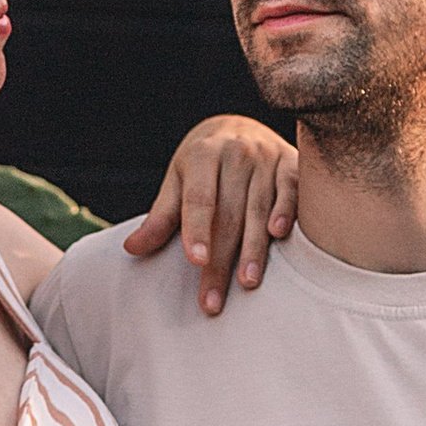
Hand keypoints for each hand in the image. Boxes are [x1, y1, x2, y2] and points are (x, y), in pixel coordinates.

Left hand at [122, 114, 294, 314]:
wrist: (240, 126)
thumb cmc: (203, 163)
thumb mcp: (178, 179)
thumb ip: (161, 215)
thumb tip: (133, 248)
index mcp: (203, 154)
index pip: (199, 198)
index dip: (197, 230)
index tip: (196, 261)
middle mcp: (237, 152)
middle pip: (229, 213)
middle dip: (221, 260)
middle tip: (213, 300)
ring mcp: (267, 157)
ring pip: (260, 208)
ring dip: (254, 248)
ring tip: (246, 282)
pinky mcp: (291, 164)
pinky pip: (292, 190)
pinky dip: (287, 211)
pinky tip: (279, 235)